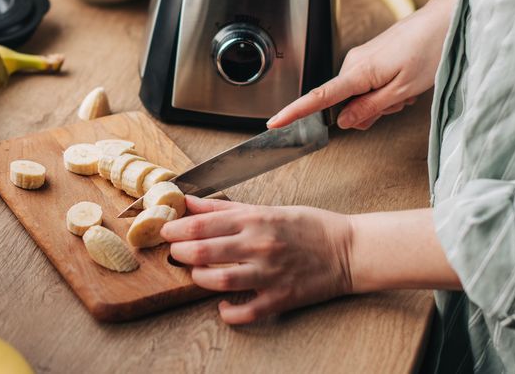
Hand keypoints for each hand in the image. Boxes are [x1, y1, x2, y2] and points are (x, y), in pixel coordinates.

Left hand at [161, 196, 355, 324]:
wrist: (349, 249)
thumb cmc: (309, 226)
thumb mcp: (267, 208)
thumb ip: (224, 209)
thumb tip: (190, 202)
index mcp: (256, 219)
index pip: (203, 224)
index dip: (176, 228)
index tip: (165, 230)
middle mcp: (260, 245)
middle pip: (204, 251)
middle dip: (181, 252)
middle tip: (175, 252)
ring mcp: (270, 273)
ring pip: (220, 280)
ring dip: (200, 278)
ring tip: (197, 273)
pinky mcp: (281, 298)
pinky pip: (247, 311)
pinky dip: (229, 312)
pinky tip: (222, 306)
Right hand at [267, 0, 458, 129]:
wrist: (444, 21)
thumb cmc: (429, 50)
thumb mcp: (403, 90)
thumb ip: (370, 108)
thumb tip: (344, 122)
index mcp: (359, 71)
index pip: (320, 97)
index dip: (296, 112)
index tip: (275, 122)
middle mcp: (354, 62)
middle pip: (346, 103)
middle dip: (370, 111)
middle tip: (398, 104)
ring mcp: (362, 58)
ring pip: (360, 95)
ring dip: (382, 101)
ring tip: (406, 90)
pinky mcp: (371, 56)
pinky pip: (369, 83)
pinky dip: (385, 90)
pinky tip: (405, 82)